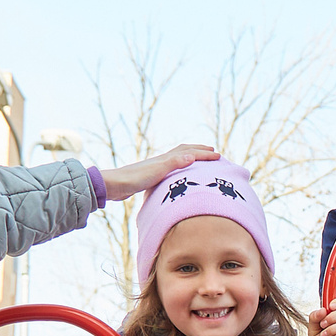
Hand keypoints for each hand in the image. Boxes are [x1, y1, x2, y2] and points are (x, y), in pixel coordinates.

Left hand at [102, 142, 221, 199]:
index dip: (205, 154)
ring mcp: (156, 168)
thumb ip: (174, 163)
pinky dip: (179, 167)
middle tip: (212, 151)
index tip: (219, 156)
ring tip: (197, 160)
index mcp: (166, 159)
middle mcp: (162, 161)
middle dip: (199, 150)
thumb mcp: (158, 171)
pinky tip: (177, 174)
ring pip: (177, 159)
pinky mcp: (150, 176)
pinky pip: (171, 168)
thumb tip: (192, 155)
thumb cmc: (135, 179)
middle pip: (184, 151)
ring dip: (190, 157)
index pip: (190, 153)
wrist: (116, 185)